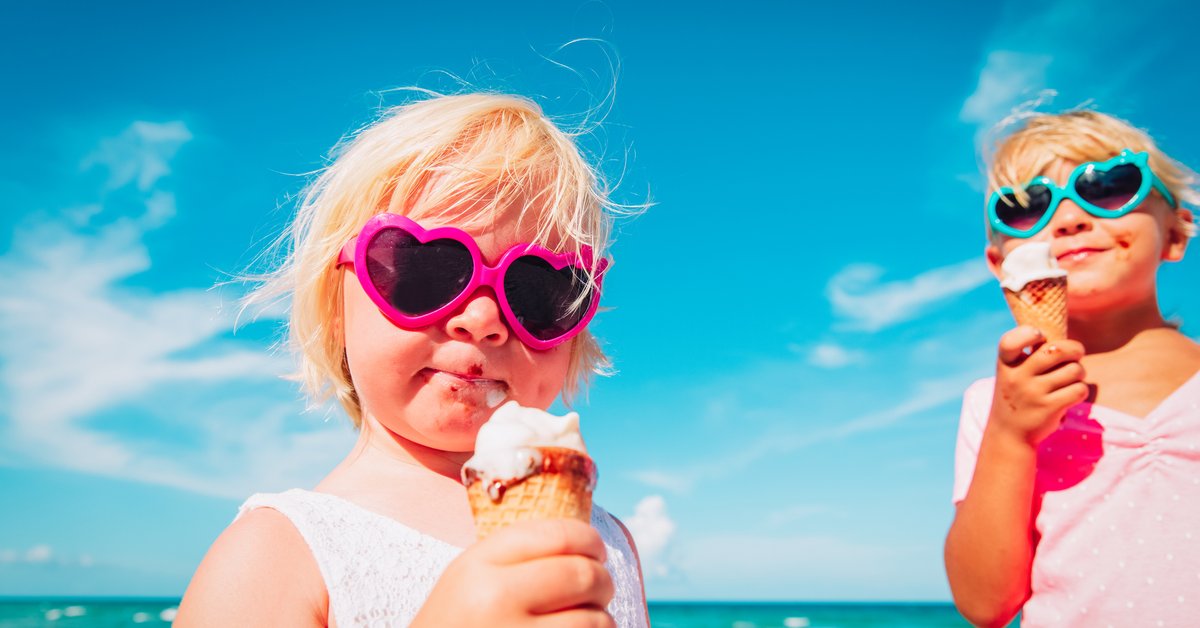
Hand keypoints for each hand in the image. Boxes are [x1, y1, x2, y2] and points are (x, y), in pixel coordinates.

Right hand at [412, 518, 614, 627]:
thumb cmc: (456, 622)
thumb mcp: (469, 576)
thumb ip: (515, 553)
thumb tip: (584, 540)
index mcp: (479, 564)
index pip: (558, 535)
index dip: (589, 539)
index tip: (596, 550)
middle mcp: (495, 599)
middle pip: (582, 574)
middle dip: (603, 580)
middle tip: (600, 587)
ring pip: (594, 620)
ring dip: (601, 619)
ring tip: (588, 620)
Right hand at [989, 326, 1088, 446]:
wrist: (1009, 433)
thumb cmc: (1017, 395)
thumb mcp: (1012, 373)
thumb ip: (1030, 355)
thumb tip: (1066, 341)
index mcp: (1005, 364)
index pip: (1011, 341)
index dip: (1028, 333)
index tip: (1039, 337)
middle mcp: (1017, 377)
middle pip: (1056, 350)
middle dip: (1074, 349)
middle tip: (1076, 353)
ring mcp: (1033, 393)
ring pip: (1074, 370)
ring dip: (1079, 373)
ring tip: (1072, 378)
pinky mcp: (1049, 408)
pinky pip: (1079, 389)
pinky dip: (1080, 391)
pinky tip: (1071, 395)